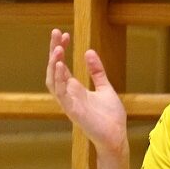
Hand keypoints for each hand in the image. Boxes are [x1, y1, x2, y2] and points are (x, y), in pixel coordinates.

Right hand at [46, 29, 128, 154]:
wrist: (116, 136)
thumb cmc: (109, 116)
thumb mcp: (105, 88)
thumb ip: (96, 72)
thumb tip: (88, 51)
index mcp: (74, 89)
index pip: (61, 65)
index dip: (61, 49)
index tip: (63, 34)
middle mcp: (68, 94)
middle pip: (54, 69)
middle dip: (54, 51)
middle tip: (56, 32)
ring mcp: (69, 103)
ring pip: (53, 81)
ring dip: (54, 64)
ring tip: (57, 48)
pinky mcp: (73, 111)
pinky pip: (61, 94)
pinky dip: (59, 80)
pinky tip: (61, 66)